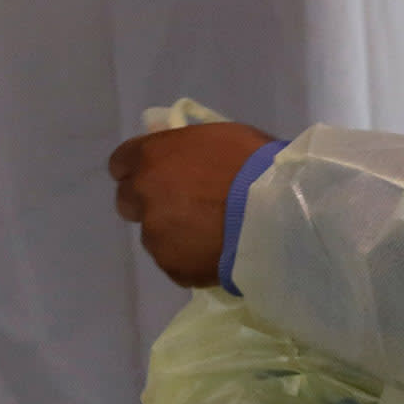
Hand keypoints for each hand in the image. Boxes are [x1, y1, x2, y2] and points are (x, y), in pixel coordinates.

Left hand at [109, 123, 275, 286]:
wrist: (281, 214)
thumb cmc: (260, 164)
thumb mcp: (222, 136)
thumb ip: (190, 149)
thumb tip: (182, 157)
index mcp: (152, 157)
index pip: (121, 163)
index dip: (142, 168)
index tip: (163, 174)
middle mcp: (143, 195)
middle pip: (129, 201)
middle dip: (151, 202)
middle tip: (188, 205)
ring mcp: (155, 235)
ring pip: (155, 234)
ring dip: (175, 232)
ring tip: (214, 234)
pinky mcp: (173, 267)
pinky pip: (176, 262)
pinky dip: (193, 258)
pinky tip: (220, 252)